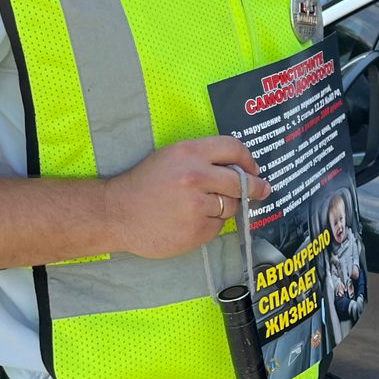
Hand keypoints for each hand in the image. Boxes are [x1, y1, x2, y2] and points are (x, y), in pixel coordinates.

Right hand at [103, 136, 269, 259]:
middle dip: (255, 187)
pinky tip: (191, 221)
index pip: (233, 148)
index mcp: (189, 153)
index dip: (248, 159)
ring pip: (231, 206)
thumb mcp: (171, 158)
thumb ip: (204, 159)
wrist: (116, 214)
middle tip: (263, 190)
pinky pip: (218, 226)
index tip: (255, 169)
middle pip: (241, 181)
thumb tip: (242, 169)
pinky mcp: (196, 230)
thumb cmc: (144, 184)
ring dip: (225, 207)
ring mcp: (197, 205)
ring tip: (200, 207)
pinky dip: (211, 225)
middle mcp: (195, 176)